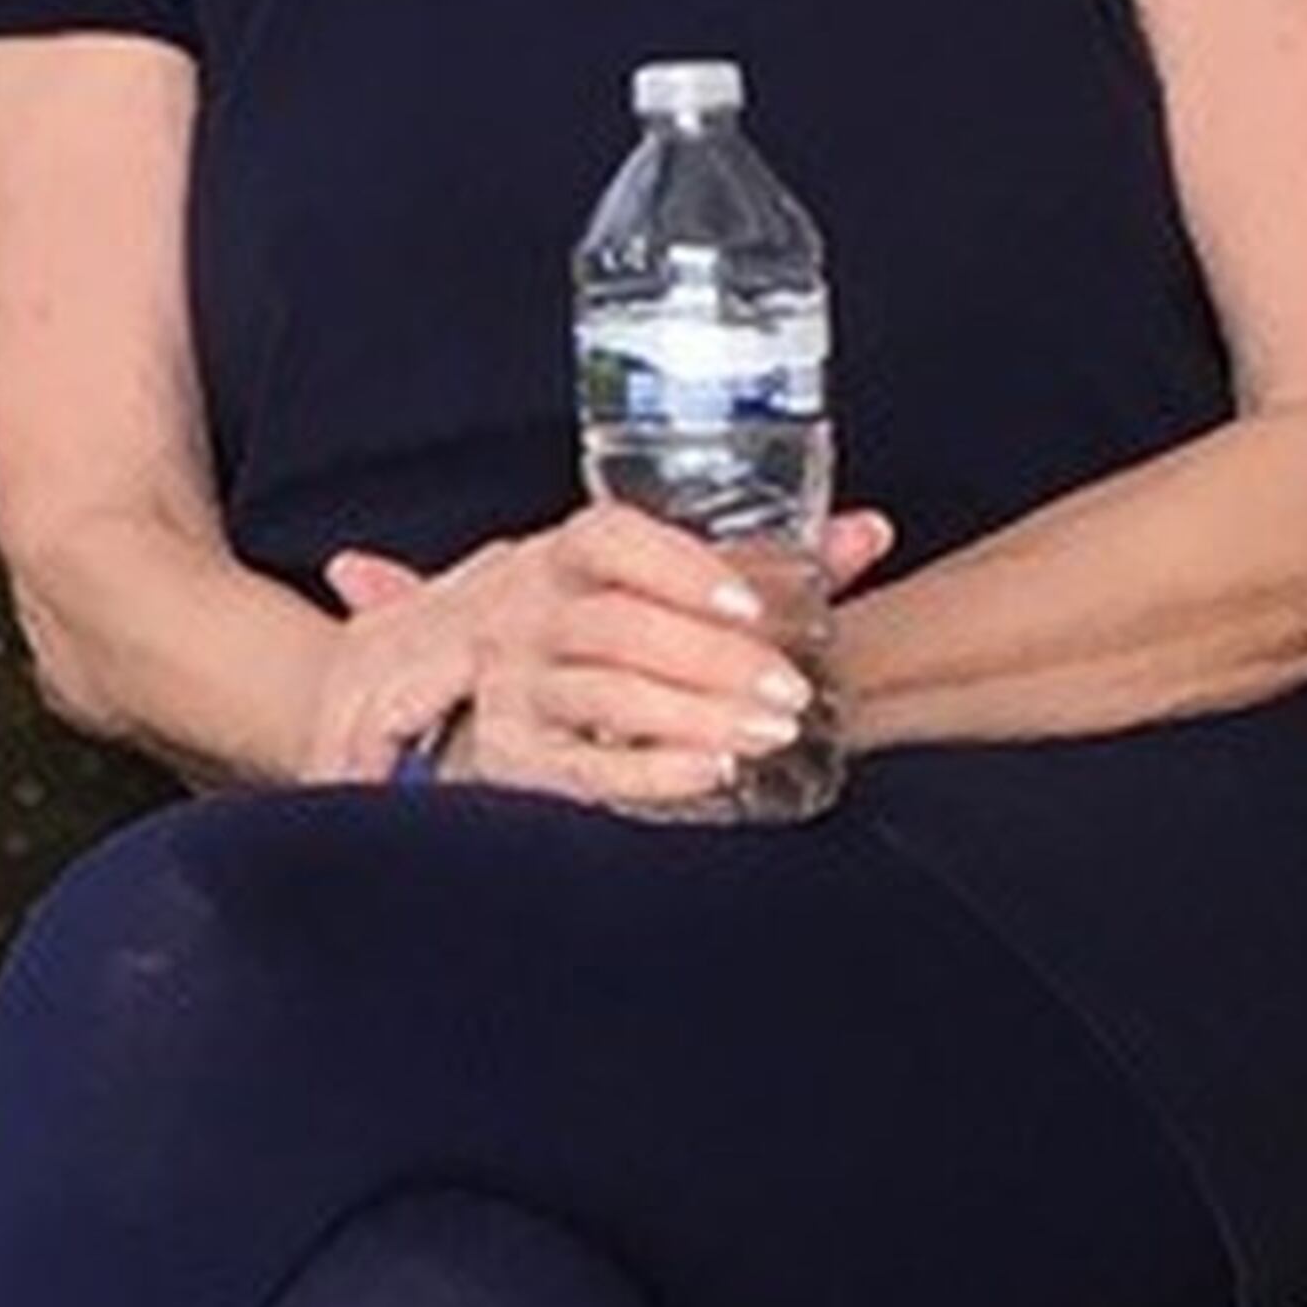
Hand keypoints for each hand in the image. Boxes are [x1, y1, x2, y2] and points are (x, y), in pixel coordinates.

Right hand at [319, 506, 894, 808]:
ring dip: (694, 715)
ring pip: (605, 696)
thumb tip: (869, 534)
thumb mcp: (656, 584)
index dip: (682, 568)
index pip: (612, 541)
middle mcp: (527, 613)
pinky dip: (653, 771)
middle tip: (792, 690)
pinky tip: (712, 772)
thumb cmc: (589, 626)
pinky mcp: (513, 757)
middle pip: (620, 627)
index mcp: (561, 556)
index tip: (749, 602)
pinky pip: (582, 768)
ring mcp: (513, 686)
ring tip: (769, 732)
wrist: (436, 694)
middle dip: (713, 660)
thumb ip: (769, 561)